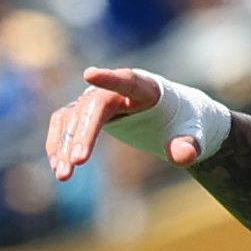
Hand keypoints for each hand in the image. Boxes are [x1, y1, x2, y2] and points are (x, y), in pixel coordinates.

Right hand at [45, 65, 228, 178]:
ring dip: (64, 144)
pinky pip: (64, 123)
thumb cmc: (184, 125)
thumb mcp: (193, 136)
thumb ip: (188, 145)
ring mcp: (97, 99)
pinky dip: (58, 144)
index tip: (89, 75)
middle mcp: (116, 89)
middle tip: (77, 163)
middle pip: (93, 106)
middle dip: (83, 133)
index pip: (126, 81)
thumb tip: (183, 156)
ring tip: (64, 175)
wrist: (170, 119)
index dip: (108, 78)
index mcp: (145, 88)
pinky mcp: (86, 112)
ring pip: (72, 116)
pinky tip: (58, 167)